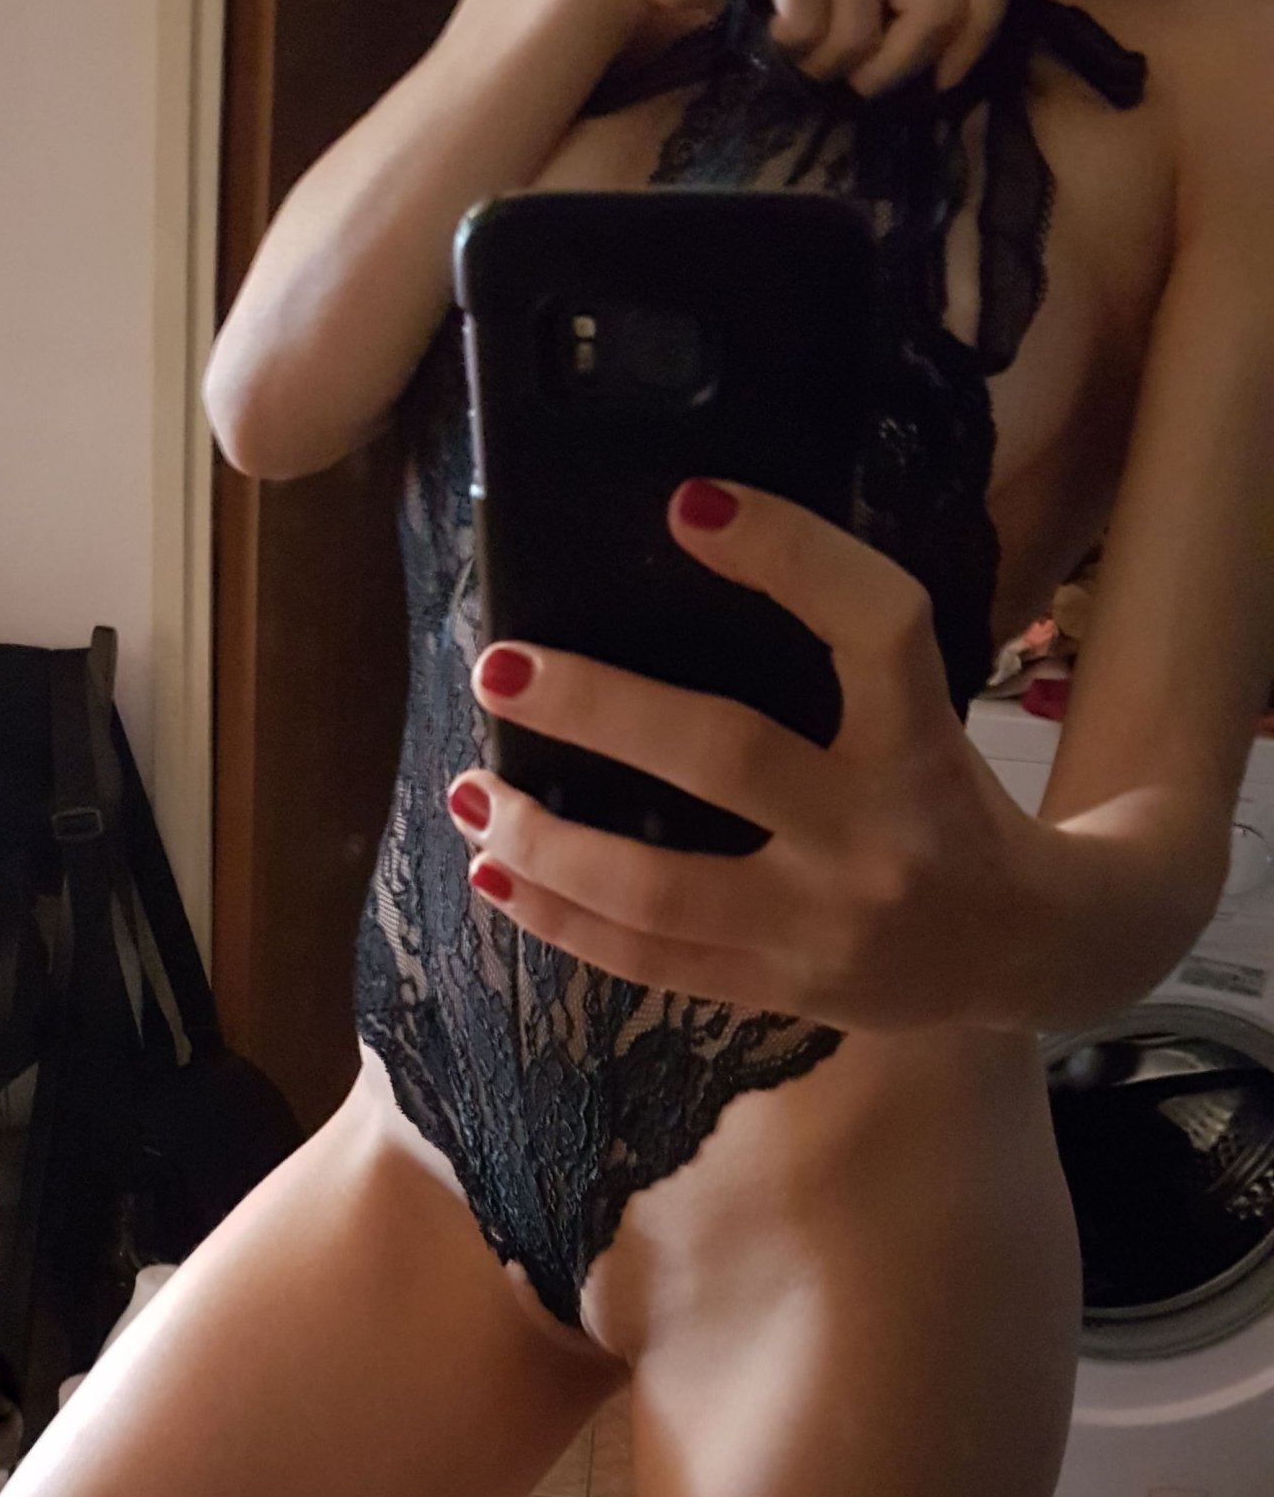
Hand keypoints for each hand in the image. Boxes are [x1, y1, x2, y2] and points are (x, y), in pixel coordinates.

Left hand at [449, 477, 1044, 1032]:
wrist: (1024, 951)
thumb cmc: (949, 806)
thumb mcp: (927, 717)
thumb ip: (839, 665)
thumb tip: (675, 564)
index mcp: (921, 741)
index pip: (874, 626)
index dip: (788, 555)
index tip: (690, 504)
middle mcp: (873, 834)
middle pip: (726, 756)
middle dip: (598, 709)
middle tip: (499, 671)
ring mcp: (820, 928)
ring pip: (659, 889)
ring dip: (547, 840)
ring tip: (471, 793)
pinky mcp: (779, 992)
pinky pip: (648, 964)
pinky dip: (561, 920)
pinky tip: (498, 874)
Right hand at [613, 0, 1012, 93]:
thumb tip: (966, 44)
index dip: (977, 30)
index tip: (945, 76)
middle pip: (934, 12)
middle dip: (894, 70)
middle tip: (859, 80)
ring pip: (866, 34)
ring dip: (829, 67)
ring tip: (803, 51)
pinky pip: (812, 28)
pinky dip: (789, 49)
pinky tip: (771, 30)